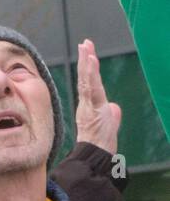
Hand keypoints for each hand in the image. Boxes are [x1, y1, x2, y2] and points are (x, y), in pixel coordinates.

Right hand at [75, 39, 120, 153]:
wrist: (95, 157)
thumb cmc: (101, 145)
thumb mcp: (110, 126)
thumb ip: (112, 115)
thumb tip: (115, 108)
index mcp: (90, 107)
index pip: (89, 84)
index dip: (88, 68)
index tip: (89, 53)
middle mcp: (86, 104)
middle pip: (85, 78)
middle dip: (85, 59)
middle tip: (85, 43)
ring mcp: (88, 106)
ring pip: (86, 81)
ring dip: (86, 62)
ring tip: (86, 47)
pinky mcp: (90, 109)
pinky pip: (89, 89)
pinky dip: (90, 74)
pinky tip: (91, 61)